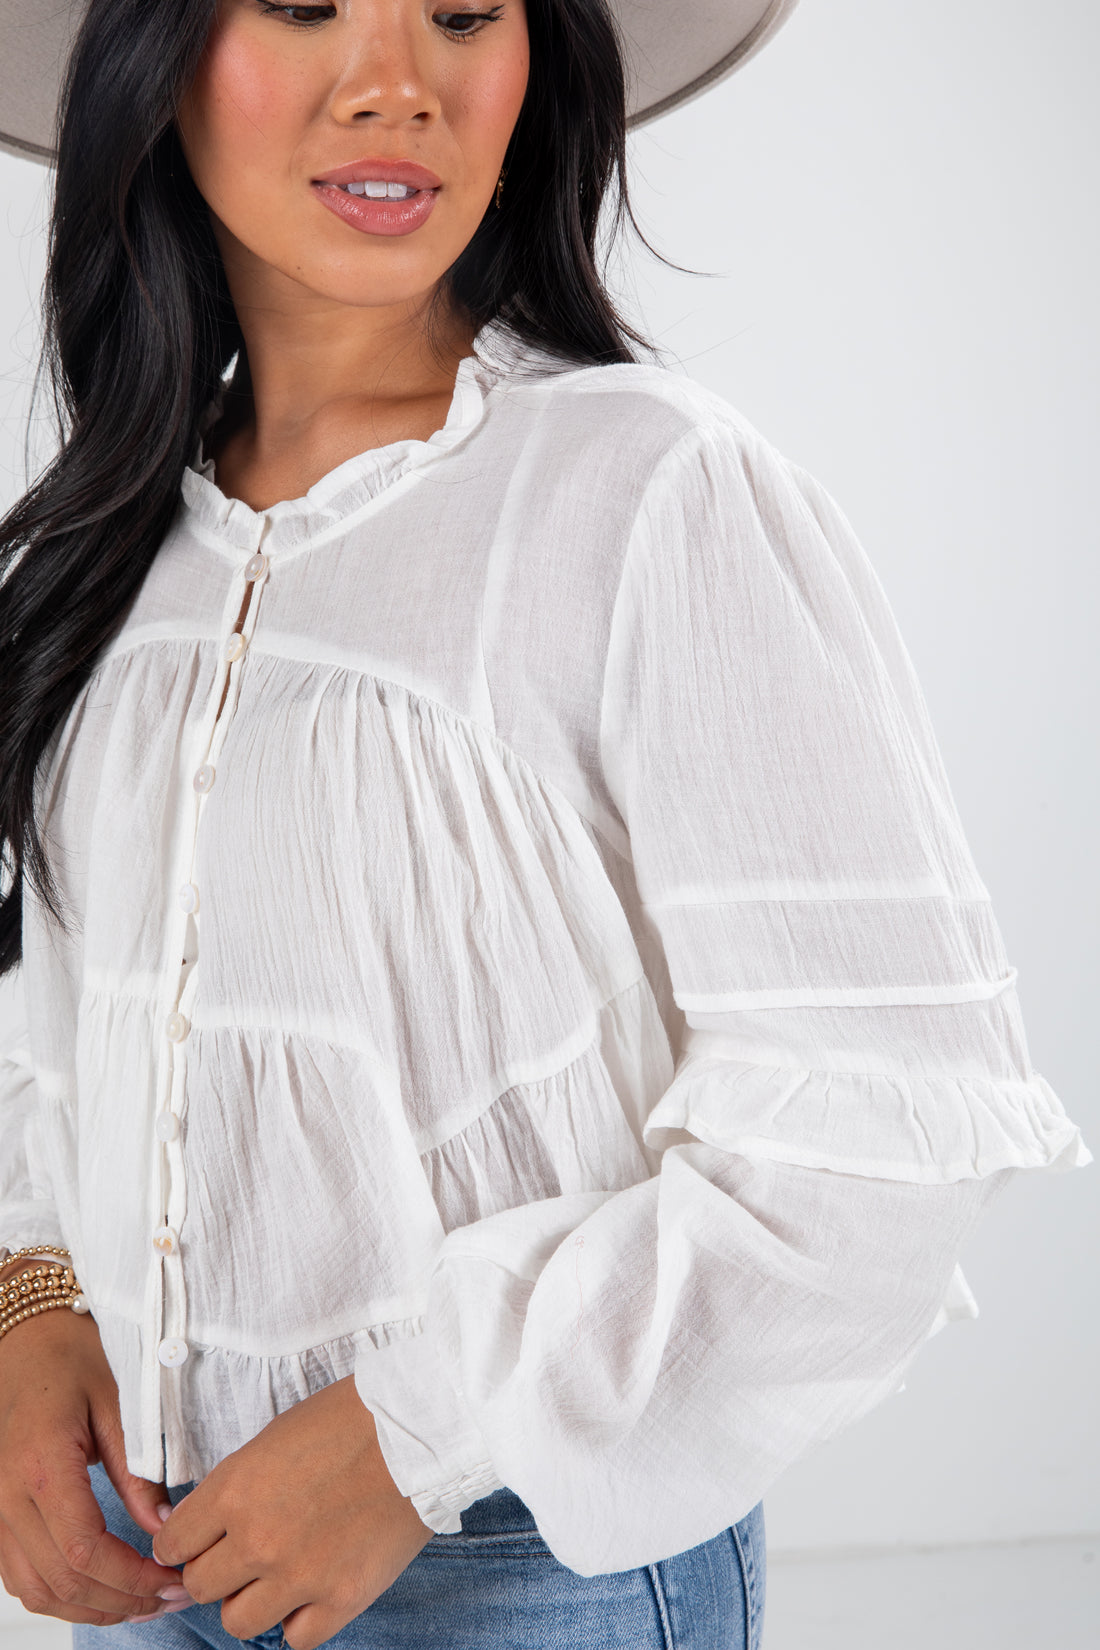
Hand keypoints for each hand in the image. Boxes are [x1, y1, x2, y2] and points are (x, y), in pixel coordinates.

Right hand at [0, 1303, 192, 1625]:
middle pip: (62, 1581)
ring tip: (144, 1603)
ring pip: (38, 1590)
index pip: (84, 1551)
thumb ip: (138, 1470)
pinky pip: (21, 1576)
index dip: (131, 1577)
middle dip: (121, 1600)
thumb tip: (166, 1528)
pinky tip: (102, 1591)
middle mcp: (8, 1496)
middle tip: (172, 1596)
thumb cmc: (72, 1356)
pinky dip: (61, 1596)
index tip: (173, 1579)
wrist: (26, 1338)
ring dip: (92, 1608)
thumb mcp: (119, 1401)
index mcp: (42, 1465)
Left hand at [152, 1374, 435, 1649]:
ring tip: (277, 1576)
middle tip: (242, 1555)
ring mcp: (299, 1575)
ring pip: (238, 1621)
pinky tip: (312, 1591)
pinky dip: (299, 1619)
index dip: (184, 1543)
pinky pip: (296, 1639)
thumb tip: (205, 1523)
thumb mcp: (273, 1439)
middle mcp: (256, 1540)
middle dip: (216, 1570)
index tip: (198, 1542)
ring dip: (251, 1600)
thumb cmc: (348, 1420)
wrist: (417, 1428)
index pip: (173, 1544)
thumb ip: (235, 1488)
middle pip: (200, 1586)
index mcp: (234, 1490)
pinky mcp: (341, 1599)